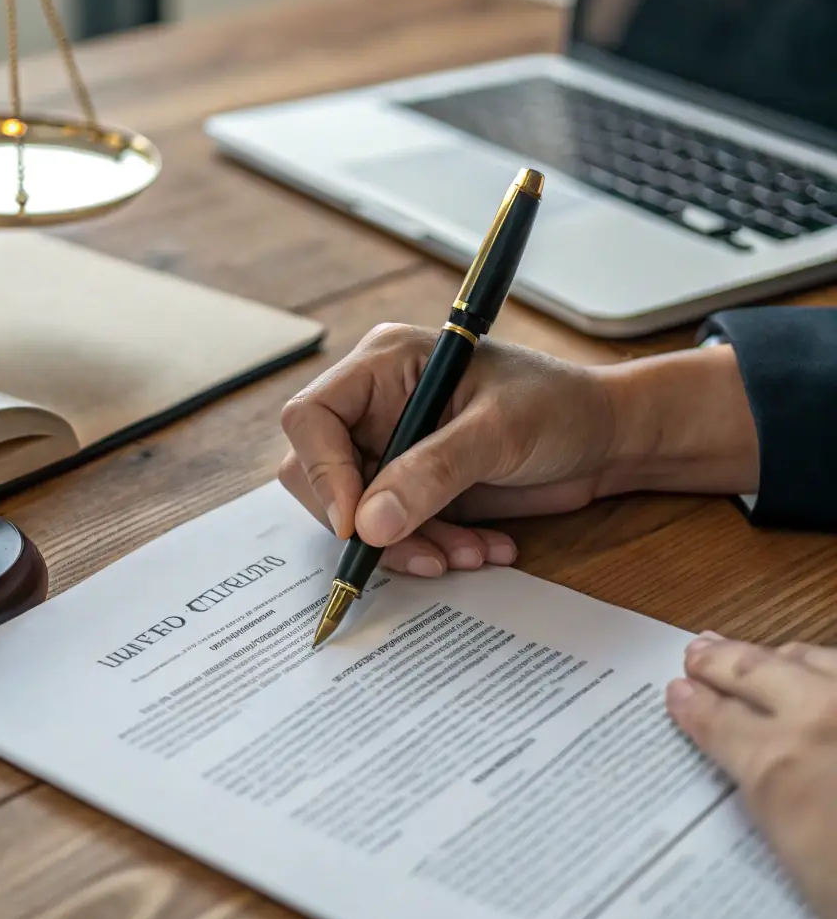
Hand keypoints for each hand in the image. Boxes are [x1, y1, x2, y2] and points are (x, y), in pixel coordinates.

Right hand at [278, 323, 757, 577]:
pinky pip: (395, 531)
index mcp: (384, 365)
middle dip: (369, 523)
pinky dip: (432, 548)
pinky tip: (482, 548)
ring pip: (359, 514)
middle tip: (425, 553)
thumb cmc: (560, 407)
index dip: (322, 472)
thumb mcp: (499, 433)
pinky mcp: (415, 486)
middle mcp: (377, 404)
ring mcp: (394, 447)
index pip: (312, 417)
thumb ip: (432, 473)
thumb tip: (367, 524)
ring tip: (468, 553)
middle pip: (321, 474)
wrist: (608, 439)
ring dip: (408, 545)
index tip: (357, 525)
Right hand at [668, 634, 836, 918]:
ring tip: (755, 651)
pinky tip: (823, 667)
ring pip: (807, 657)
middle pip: (753, 673)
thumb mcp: (806, 864)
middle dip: (720, 661)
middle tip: (698, 651)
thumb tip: (768, 782)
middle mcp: (816, 717)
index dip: (694, 706)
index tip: (678, 694)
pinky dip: (826, 663)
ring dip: (772, 654)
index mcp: (779, 765)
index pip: (718, 722)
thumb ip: (778, 806)